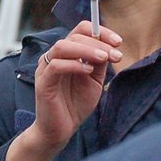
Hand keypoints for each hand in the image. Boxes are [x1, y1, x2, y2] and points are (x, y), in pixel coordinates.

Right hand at [30, 20, 122, 149]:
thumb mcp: (94, 80)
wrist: (61, 130)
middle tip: (116, 55)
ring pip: (62, 46)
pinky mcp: (42, 82)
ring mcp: (46, 68)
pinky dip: (74, 65)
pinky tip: (87, 71)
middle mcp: (55, 57)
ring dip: (86, 49)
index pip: (81, 30)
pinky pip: (56, 65)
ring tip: (103, 58)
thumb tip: (109, 47)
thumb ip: (99, 63)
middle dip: (98, 43)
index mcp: (67, 53)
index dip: (100, 31)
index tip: (118, 42)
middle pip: (74, 35)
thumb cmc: (75, 104)